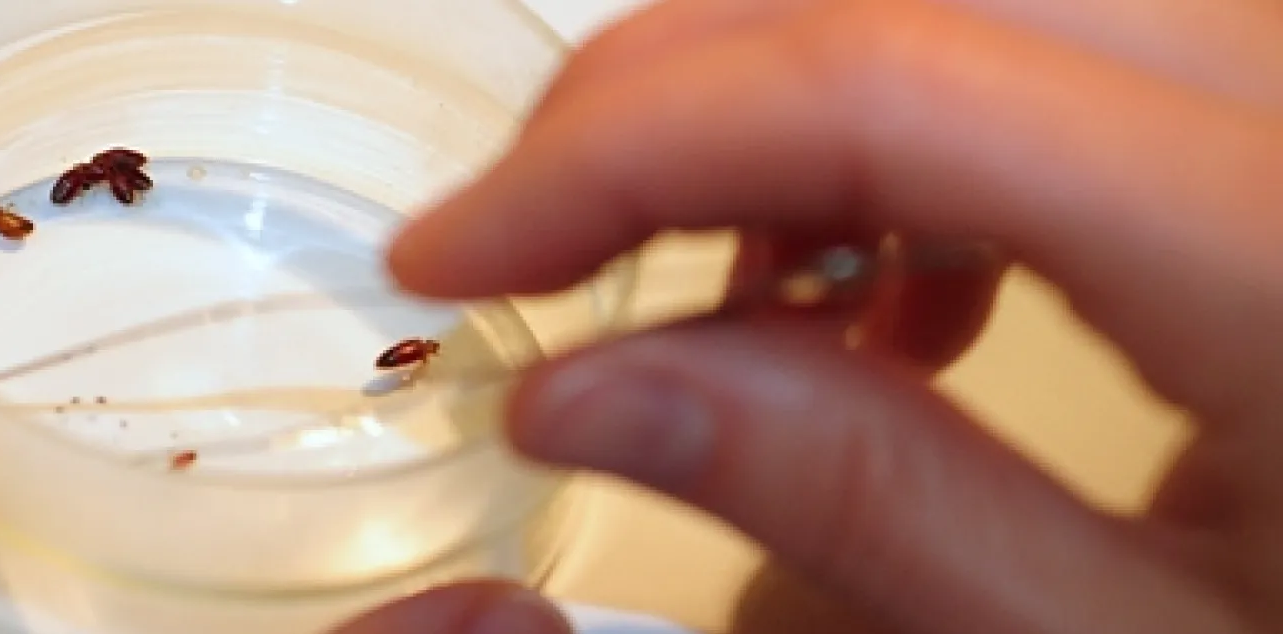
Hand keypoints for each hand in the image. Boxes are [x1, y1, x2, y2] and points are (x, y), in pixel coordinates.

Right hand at [341, 0, 1282, 631]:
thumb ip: (869, 510)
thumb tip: (588, 382)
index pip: (878, 84)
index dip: (617, 150)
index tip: (454, 261)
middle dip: (668, 110)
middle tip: (546, 275)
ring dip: (783, 118)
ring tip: (740, 316)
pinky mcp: (1280, 109)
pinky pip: (1045, 38)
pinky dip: (902, 134)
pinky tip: (903, 296)